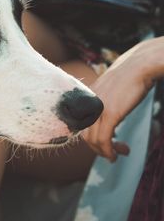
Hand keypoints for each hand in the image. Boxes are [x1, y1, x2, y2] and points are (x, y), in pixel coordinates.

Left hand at [83, 38, 163, 160]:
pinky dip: (108, 151)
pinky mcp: (110, 113)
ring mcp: (98, 109)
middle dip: (97, 148)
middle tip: (111, 153)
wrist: (140, 65)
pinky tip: (115, 154)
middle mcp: (88, 105)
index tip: (102, 144)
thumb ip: (103, 103)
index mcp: (86, 99)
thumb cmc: (129, 76)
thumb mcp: (109, 91)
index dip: (90, 139)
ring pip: (93, 140)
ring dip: (104, 152)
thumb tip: (108, 116)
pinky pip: (104, 139)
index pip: (80, 125)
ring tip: (116, 155)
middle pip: (84, 135)